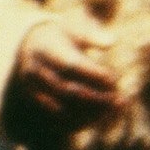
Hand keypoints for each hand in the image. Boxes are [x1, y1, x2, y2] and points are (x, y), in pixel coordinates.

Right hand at [6, 20, 121, 149]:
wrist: (30, 45)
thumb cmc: (61, 35)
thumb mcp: (74, 28)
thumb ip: (92, 35)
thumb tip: (112, 41)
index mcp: (45, 49)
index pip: (71, 65)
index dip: (93, 74)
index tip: (114, 79)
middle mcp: (35, 70)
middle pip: (67, 89)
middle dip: (95, 96)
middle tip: (118, 99)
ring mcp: (32, 87)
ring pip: (62, 107)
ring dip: (89, 112)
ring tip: (112, 110)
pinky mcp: (34, 101)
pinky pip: (55, 117)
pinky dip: (78, 121)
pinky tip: (98, 119)